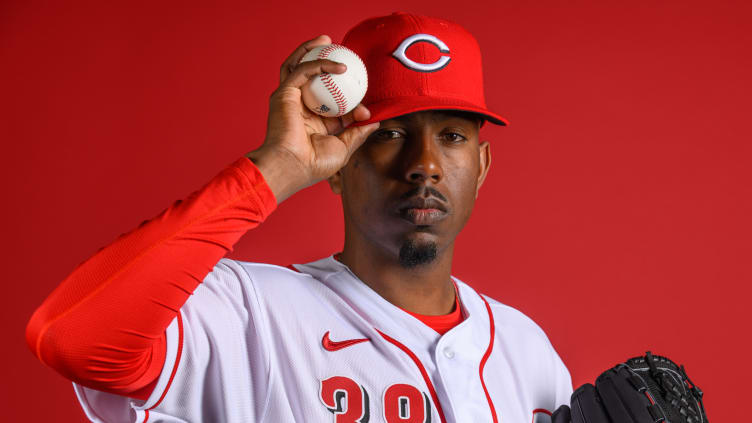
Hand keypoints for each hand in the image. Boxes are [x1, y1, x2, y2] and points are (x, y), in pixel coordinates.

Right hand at [246, 35, 379, 202]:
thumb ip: (358, 133)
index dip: (351, 101)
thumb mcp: (344, 148)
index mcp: (313, 122)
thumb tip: (374, 122)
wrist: (292, 167)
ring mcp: (291, 99)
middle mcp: (301, 108)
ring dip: (312, 51)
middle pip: (312, 78)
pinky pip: (302, 71)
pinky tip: (338, 65)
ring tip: (327, 40)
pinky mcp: (284, 94)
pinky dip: (319, 64)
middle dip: (323, 61)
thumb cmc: (314, 164)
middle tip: (341, 52)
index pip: (333, 102)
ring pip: (299, 67)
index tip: (366, 110)